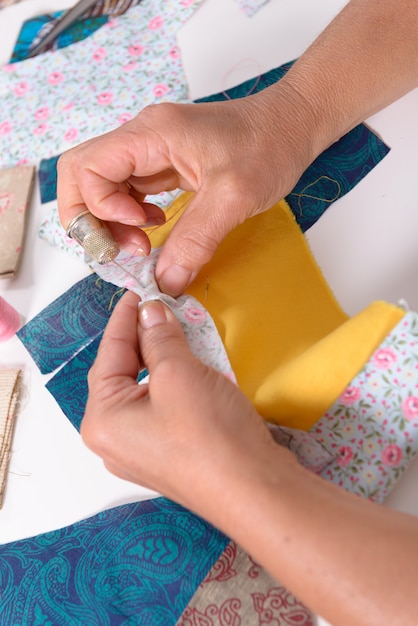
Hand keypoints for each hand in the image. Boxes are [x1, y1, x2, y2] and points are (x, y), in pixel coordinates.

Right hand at [57, 90, 315, 295]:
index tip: (139, 231)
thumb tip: (165, 282)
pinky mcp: (162, 163)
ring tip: (142, 245)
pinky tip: (155, 229)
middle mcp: (142, 138)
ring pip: (102, 186)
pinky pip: (128, 191)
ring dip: (112, 221)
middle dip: (91, 218)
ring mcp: (150, 150)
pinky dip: (131, 216)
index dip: (100, 208)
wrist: (291, 125)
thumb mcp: (234, 198)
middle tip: (122, 248)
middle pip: (83, 174)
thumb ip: (196, 241)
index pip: (87, 168)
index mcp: (151, 134)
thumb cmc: (268, 147)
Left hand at [82, 291, 292, 521]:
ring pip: (146, 390)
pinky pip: (163, 407)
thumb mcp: (179, 373)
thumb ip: (160, 337)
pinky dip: (174, 382)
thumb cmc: (209, 434)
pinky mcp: (170, 454)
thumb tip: (151, 312)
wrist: (255, 489)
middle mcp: (115, 440)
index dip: (124, 318)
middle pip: (124, 374)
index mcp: (103, 421)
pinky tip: (191, 366)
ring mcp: (142, 451)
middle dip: (144, 339)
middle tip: (162, 308)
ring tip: (178, 332)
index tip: (138, 292)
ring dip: (162, 359)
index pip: (108, 355)